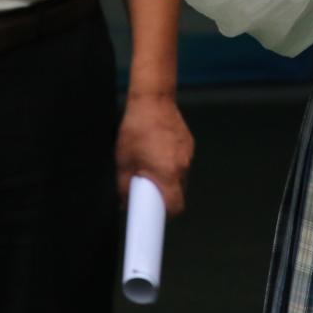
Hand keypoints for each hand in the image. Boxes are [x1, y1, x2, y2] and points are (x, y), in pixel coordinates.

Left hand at [116, 92, 193, 214]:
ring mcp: (188, 154)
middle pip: (179, 192)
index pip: (174, 207)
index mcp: (167, 174)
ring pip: (180, 176)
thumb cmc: (136, 129)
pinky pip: (181, 161)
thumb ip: (124, 186)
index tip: (155, 213)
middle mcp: (182, 166)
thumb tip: (124, 201)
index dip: (165, 213)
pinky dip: (171, 162)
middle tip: (148, 186)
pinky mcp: (189, 144)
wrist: (152, 99)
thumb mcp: (123, 161)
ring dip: (168, 176)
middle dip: (164, 194)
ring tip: (151, 163)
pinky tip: (157, 150)